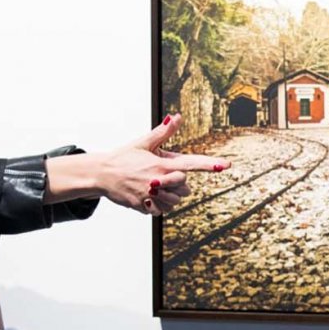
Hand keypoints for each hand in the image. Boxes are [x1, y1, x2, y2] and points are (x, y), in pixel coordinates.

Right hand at [99, 114, 229, 214]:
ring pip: (175, 202)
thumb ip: (163, 132)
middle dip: (178, 185)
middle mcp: (158, 180)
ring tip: (153, 186)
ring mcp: (151, 195)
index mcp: (162, 163)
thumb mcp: (143, 142)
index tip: (226, 164)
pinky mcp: (143, 206)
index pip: (191, 163)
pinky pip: (160, 211)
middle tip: (161, 176)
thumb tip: (177, 117)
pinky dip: (157, 206)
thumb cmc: (124, 157)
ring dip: (169, 197)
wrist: (102, 174)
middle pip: (185, 189)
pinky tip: (147, 196)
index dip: (210, 164)